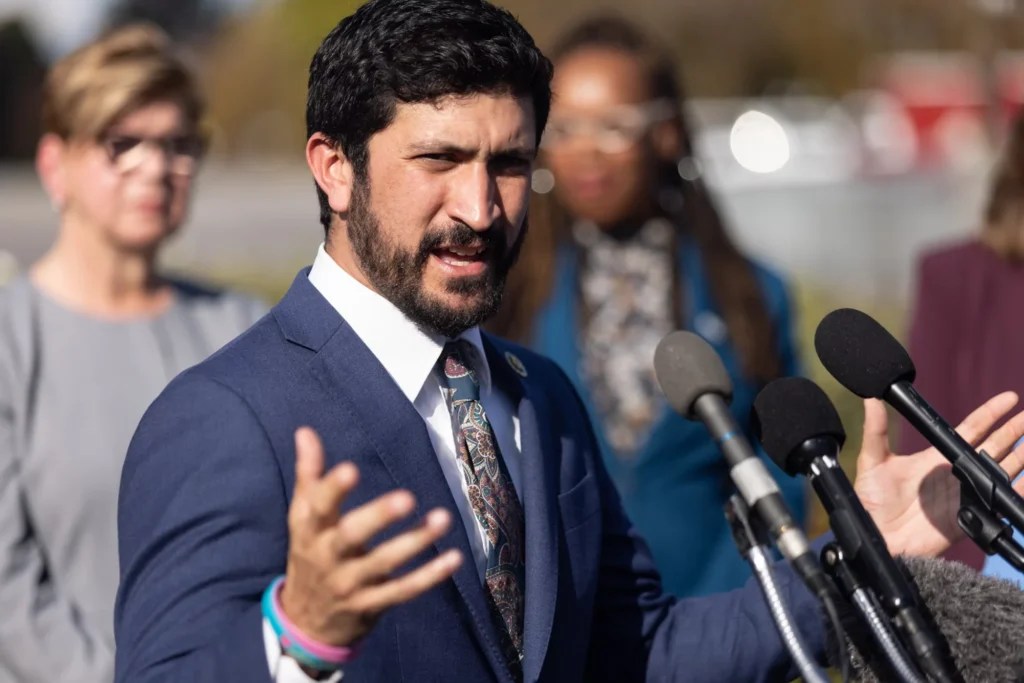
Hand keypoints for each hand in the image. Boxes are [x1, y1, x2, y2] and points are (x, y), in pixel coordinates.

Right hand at [279, 427, 461, 645]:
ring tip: (443, 518)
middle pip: (351, 536)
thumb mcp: (302, 517)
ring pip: (384, 563)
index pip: (318, 508)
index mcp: (310, 530)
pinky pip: (403, 591)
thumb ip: (308, 474)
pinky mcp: (372, 605)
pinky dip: (429, 576)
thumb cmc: (310, 554)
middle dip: (378, 517)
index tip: (351, 469)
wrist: (305, 622)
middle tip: (406, 498)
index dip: (332, 490)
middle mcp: (328, 557)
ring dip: (415, 541)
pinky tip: (454, 557)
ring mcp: (350, 584)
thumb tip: (305, 430)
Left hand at [854, 391, 1023, 557]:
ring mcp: (966, 494)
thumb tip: (871, 398)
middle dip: (1015, 430)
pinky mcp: (971, 517)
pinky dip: (1018, 492)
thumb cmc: (872, 501)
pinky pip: (1002, 503)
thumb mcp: (873, 461)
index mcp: (937, 457)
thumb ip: (876, 430)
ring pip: (1004, 470)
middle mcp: (956, 473)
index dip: (991, 413)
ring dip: (1023, 456)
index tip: (1010, 398)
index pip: (972, 429)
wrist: (878, 537)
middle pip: (995, 446)